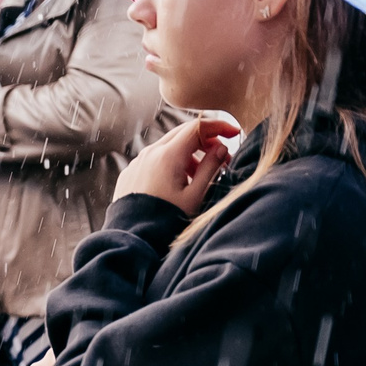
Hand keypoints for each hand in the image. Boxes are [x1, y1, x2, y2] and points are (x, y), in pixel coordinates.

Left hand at [120, 115, 239, 215]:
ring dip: (189, 154)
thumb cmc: (166, 221)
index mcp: (168, 155)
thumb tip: (221, 148)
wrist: (133, 239)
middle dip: (205, 140)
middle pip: (183, 133)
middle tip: (222, 155)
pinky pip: (155, 159)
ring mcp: (138, 162)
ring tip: (202, 175)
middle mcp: (150, 153)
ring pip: (168, 146)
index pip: (197, 127)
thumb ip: (210, 168)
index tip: (234, 132)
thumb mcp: (195, 196)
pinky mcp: (131, 173)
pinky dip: (172, 162)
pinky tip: (180, 182)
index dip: (218, 126)